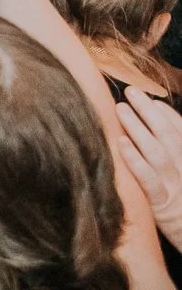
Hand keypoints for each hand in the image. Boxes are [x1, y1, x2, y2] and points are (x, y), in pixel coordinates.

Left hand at [118, 89, 181, 242]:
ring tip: (120, 109)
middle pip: (166, 135)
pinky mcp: (161, 204)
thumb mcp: (181, 172)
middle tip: (131, 92)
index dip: (165, 114)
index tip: (151, 99)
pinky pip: (147, 179)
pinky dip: (135, 159)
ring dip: (138, 128)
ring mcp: (174, 185)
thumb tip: (159, 115)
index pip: (180, 131)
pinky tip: (121, 143)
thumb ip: (171, 148)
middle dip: (148, 112)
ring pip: (156, 151)